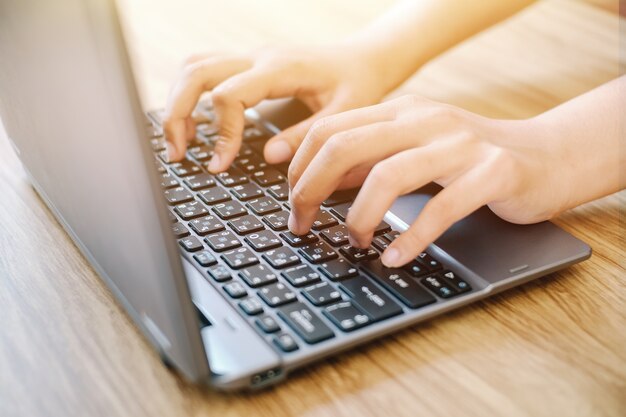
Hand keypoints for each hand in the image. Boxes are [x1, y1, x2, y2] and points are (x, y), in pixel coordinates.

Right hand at [162, 46, 389, 170]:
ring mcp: (249, 56)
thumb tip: (268, 157)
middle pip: (196, 73)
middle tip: (178, 155)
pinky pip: (204, 69)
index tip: (219, 165)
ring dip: (177, 103)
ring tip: (180, 143)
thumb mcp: (343, 115)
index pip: (230, 95)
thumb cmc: (356, 85)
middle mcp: (258, 57)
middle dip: (177, 114)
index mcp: (281, 69)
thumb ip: (306, 136)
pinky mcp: (246, 63)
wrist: (361, 59)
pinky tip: (196, 126)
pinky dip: (189, 95)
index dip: (220, 133)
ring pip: (193, 66)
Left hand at [287, 94, 601, 266]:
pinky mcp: (492, 172)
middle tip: (303, 226)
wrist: (545, 155)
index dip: (299, 169)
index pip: (329, 129)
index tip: (290, 204)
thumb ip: (366, 161)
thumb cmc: (469, 158)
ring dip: (358, 216)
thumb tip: (315, 182)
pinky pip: (441, 208)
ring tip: (352, 241)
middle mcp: (425, 120)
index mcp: (400, 111)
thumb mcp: (410, 150)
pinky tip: (394, 257)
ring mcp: (460, 143)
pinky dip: (411, 237)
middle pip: (345, 145)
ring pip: (389, 174)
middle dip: (311, 190)